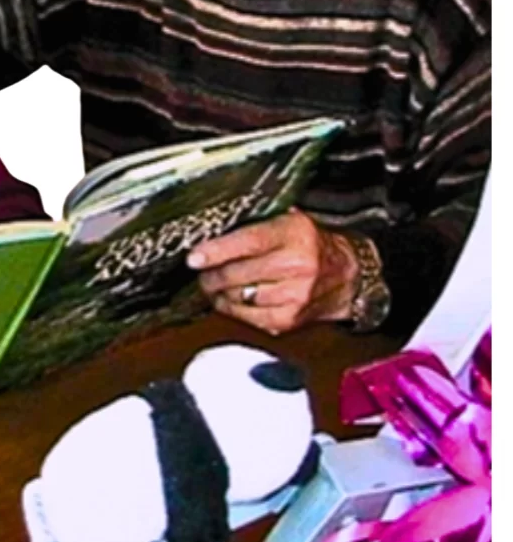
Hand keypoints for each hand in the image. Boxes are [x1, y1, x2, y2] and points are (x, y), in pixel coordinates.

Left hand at [185, 209, 357, 334]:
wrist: (347, 276)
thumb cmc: (310, 245)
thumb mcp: (289, 221)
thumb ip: (255, 224)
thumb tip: (210, 234)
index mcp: (295, 234)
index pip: (248, 243)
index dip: (216, 251)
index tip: (193, 258)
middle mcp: (298, 266)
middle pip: (237, 274)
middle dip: (210, 274)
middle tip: (200, 270)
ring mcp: (295, 296)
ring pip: (238, 297)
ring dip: (219, 292)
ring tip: (215, 283)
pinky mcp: (289, 320)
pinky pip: (246, 317)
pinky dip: (232, 308)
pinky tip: (232, 298)